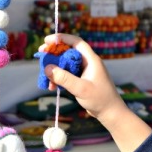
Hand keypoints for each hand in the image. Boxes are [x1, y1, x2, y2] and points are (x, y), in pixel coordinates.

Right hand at [40, 34, 151, 151]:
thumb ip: (64, 78)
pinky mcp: (81, 81)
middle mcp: (87, 63)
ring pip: (66, 65)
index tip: (48, 40)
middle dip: (54, 53)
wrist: (110, 113)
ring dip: (55, 68)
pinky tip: (51, 87)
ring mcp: (84, 72)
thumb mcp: (81, 88)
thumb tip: (47, 68)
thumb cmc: (100, 99)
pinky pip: (67, 76)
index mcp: (91, 60)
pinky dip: (59, 79)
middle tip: (41, 54)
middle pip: (68, 52)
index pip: (76, 42)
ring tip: (44, 75)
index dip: (62, 38)